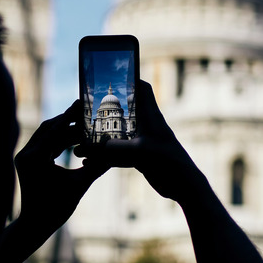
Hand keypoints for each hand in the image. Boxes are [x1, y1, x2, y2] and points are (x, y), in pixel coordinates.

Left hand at [14, 100, 107, 230]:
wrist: (35, 225)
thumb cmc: (57, 209)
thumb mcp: (79, 186)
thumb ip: (96, 167)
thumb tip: (115, 153)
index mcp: (36, 158)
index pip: (55, 130)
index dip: (71, 116)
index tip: (81, 102)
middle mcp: (26, 153)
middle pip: (49, 128)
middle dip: (68, 120)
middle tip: (84, 110)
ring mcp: (24, 156)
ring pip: (45, 134)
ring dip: (63, 128)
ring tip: (82, 123)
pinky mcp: (27, 160)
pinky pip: (43, 143)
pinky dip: (58, 139)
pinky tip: (73, 137)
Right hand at [76, 80, 207, 203]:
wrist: (184, 186)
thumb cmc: (168, 162)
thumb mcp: (140, 152)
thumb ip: (115, 148)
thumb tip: (89, 147)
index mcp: (150, 116)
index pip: (142, 89)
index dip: (130, 80)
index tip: (113, 77)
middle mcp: (146, 126)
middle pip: (123, 112)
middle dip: (102, 113)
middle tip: (82, 114)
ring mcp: (142, 142)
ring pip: (116, 136)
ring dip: (99, 141)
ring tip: (78, 145)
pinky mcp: (140, 158)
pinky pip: (117, 154)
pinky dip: (103, 158)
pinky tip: (89, 162)